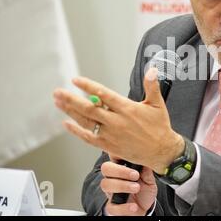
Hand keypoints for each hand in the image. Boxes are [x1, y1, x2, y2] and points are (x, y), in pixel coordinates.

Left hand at [53, 67, 184, 173]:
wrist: (161, 151)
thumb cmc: (160, 127)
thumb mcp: (157, 104)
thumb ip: (152, 86)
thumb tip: (152, 70)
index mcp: (127, 109)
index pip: (103, 94)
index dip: (88, 86)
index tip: (76, 80)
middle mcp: (116, 121)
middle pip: (89, 108)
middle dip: (71, 99)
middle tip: (58, 92)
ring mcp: (111, 134)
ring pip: (86, 121)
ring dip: (71, 112)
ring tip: (58, 103)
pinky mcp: (109, 146)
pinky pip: (89, 138)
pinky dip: (77, 131)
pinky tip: (67, 124)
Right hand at [101, 156, 156, 215]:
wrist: (145, 208)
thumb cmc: (144, 190)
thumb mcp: (149, 179)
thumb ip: (147, 170)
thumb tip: (148, 159)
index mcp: (122, 169)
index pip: (113, 156)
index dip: (117, 153)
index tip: (128, 155)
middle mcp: (113, 179)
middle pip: (106, 168)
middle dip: (120, 170)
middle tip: (135, 175)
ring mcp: (111, 193)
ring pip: (106, 185)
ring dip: (122, 186)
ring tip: (136, 188)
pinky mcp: (112, 208)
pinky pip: (112, 206)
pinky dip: (124, 207)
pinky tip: (133, 206)